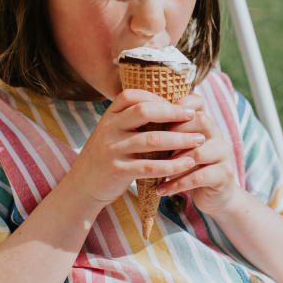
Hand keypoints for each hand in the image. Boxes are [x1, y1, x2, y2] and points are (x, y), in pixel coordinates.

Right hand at [67, 89, 200, 207]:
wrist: (82, 186)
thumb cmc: (106, 156)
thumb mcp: (113, 133)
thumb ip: (131, 120)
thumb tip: (166, 105)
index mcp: (109, 116)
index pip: (132, 96)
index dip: (157, 97)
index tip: (178, 103)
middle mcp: (109, 129)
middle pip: (144, 112)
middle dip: (173, 113)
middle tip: (194, 117)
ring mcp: (112, 150)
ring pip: (152, 139)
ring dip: (180, 139)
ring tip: (199, 140)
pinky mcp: (118, 171)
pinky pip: (150, 166)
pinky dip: (172, 165)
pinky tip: (187, 164)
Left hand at [157, 95, 240, 214]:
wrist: (212, 194)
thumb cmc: (187, 166)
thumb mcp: (176, 146)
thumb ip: (165, 132)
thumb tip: (134, 119)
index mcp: (205, 122)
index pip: (196, 102)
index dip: (176, 105)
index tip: (152, 116)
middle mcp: (217, 133)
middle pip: (200, 121)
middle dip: (173, 133)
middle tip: (149, 145)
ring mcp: (223, 153)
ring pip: (197, 152)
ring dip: (172, 163)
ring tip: (153, 171)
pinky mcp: (224, 174)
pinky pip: (199, 177)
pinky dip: (177, 184)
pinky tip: (161, 190)